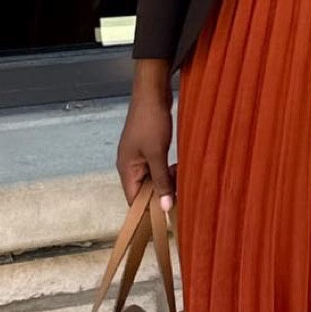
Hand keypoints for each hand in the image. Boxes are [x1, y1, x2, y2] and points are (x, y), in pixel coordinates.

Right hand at [117, 58, 176, 209]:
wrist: (152, 92)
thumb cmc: (150, 120)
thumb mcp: (157, 154)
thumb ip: (161, 181)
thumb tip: (165, 207)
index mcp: (127, 169)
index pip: (134, 201)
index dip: (149, 211)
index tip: (168, 218)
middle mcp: (130, 165)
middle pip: (144, 191)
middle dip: (162, 195)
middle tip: (182, 197)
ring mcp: (139, 157)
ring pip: (153, 179)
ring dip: (168, 182)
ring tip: (183, 179)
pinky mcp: (148, 148)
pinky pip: (158, 167)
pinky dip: (168, 170)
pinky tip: (180, 168)